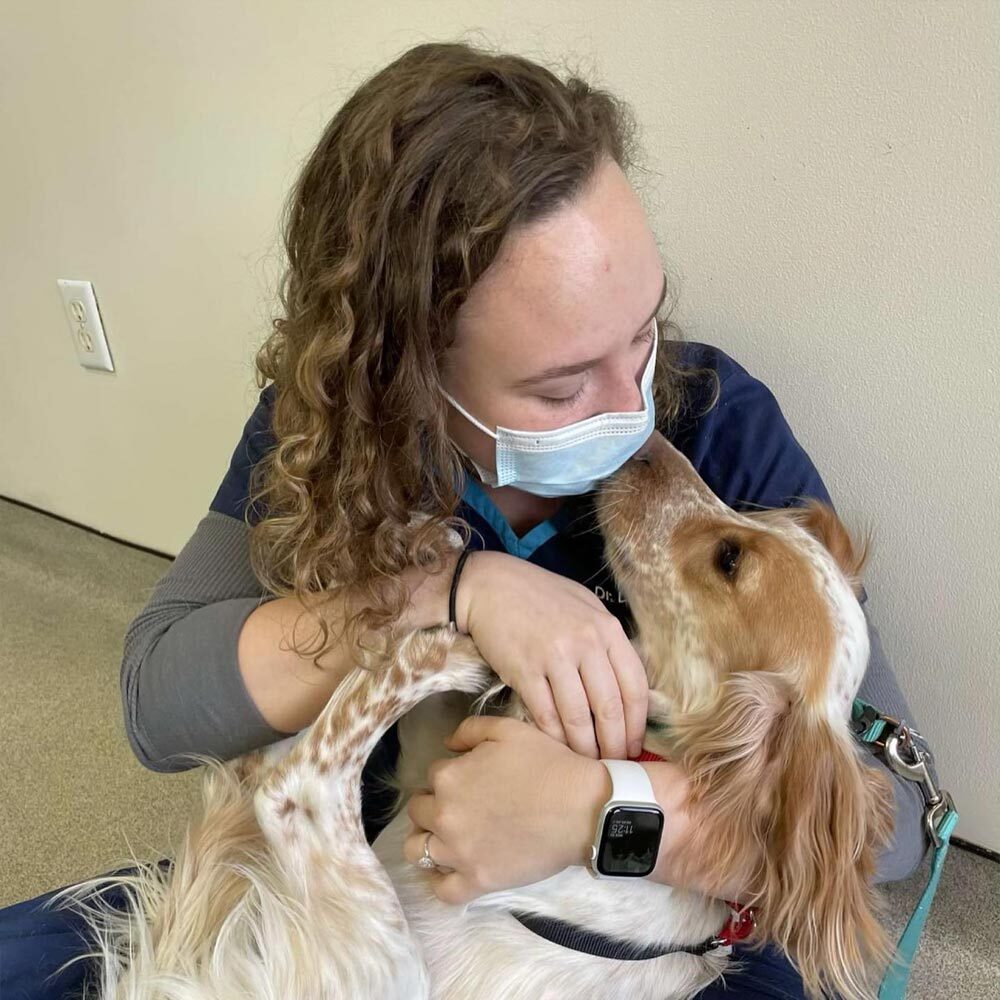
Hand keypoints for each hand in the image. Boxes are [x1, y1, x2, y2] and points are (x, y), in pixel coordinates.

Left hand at [403, 716, 609, 903]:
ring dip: (427, 840)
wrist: (582, 809)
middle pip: (418, 811)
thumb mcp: (508, 730)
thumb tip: (446, 744)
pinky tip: (451, 869)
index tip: (473, 779)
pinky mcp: (478, 881)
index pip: (433, 775)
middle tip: (461, 806)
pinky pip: (441, 891)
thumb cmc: (548, 765)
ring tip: (448, 836)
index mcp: (449, 777)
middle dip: (434, 804)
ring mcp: (459, 852)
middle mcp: (445, 815)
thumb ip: (470, 730)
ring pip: (417, 851)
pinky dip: (440, 881)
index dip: (453, 774)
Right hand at [453, 550, 648, 759]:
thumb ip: (607, 643)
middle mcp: (585, 643)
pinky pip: (545, 715)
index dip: (637, 724)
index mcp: (607, 629)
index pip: (635, 686)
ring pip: (578, 717)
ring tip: (587, 763)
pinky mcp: (524, 670)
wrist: (491, 586)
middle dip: (615, 744)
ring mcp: (554, 657)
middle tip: (613, 764)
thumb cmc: (541, 597)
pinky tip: (558, 749)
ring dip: (585, 748)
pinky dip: (554, 737)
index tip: (635, 745)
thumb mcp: (585, 608)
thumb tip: (625, 687)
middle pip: (610, 708)